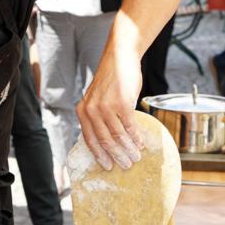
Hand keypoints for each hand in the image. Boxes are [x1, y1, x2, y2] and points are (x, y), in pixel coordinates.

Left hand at [76, 42, 144, 170]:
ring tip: (136, 157)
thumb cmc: (110, 81)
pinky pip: (130, 126)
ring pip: (118, 136)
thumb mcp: (97, 100)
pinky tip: (141, 143)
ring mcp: (106, 106)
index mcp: (82, 111)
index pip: (89, 140)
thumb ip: (98, 118)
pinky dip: (136, 137)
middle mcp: (91, 110)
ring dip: (129, 149)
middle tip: (126, 166)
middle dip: (116, 156)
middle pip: (105, 141)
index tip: (108, 167)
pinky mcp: (121, 102)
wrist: (119, 58)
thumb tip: (109, 143)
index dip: (99, 156)